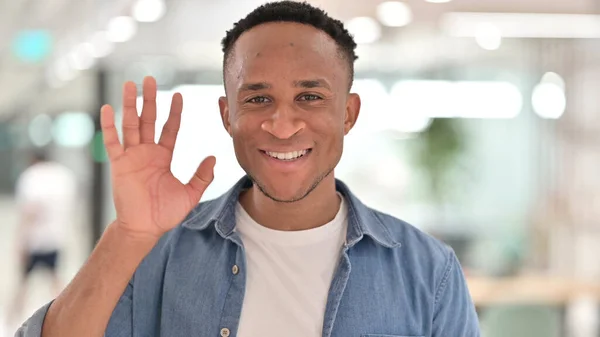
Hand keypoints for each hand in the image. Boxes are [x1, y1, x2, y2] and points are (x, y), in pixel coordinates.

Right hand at [101, 76, 215, 238]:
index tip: (178, 95)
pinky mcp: (118, 165)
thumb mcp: (190, 193)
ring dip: (129, 105)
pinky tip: (107, 108)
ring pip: (130, 125)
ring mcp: (132, 157)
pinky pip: (112, 142)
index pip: (170, 128)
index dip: (174, 112)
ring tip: (130, 85)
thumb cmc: (165, 213)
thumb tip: (213, 158)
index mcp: (163, 156)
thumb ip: (202, 176)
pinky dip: (109, 126)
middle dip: (149, 99)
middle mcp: (147, 153)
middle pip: (148, 119)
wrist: (145, 228)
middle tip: (149, 78)